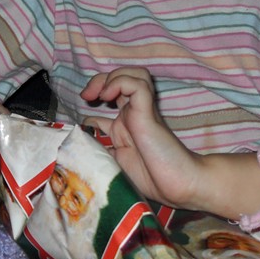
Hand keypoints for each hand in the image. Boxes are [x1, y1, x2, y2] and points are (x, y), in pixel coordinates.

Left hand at [81, 67, 203, 207]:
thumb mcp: (114, 164)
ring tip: (100, 94)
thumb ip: (100, 151)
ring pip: (132, 73)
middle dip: (99, 80)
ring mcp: (142, 110)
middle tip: (87, 96)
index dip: (94, 97)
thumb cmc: (151, 180)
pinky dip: (120, 82)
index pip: (110, 96)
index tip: (83, 116)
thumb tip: (80, 143)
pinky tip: (108, 96)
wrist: (179, 186)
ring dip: (111, 77)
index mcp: (125, 125)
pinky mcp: (148, 111)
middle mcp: (133, 113)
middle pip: (120, 78)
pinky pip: (137, 83)